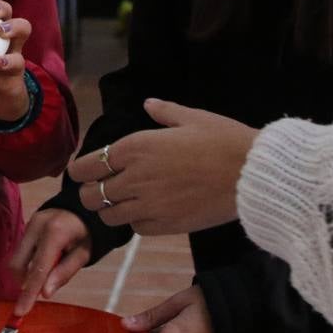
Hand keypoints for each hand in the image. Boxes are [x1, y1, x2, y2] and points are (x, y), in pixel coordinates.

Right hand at [8, 209, 91, 316]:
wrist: (86, 205)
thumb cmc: (88, 232)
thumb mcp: (83, 254)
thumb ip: (64, 273)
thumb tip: (44, 294)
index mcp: (54, 233)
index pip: (37, 269)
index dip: (29, 293)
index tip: (20, 312)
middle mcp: (36, 226)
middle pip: (18, 264)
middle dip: (24, 282)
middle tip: (39, 290)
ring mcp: (29, 224)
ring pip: (16, 258)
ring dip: (26, 273)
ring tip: (47, 272)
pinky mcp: (26, 225)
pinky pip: (21, 250)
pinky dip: (28, 263)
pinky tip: (42, 262)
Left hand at [69, 99, 254, 233]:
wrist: (252, 175)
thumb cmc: (223, 140)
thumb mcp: (192, 118)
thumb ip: (163, 112)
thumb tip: (148, 104)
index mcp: (136, 147)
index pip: (87, 166)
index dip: (80, 171)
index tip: (82, 171)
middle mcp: (135, 178)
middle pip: (91, 195)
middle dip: (91, 192)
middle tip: (101, 188)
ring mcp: (148, 205)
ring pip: (109, 216)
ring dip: (110, 209)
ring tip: (121, 202)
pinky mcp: (165, 226)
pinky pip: (135, 228)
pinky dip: (134, 221)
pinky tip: (146, 211)